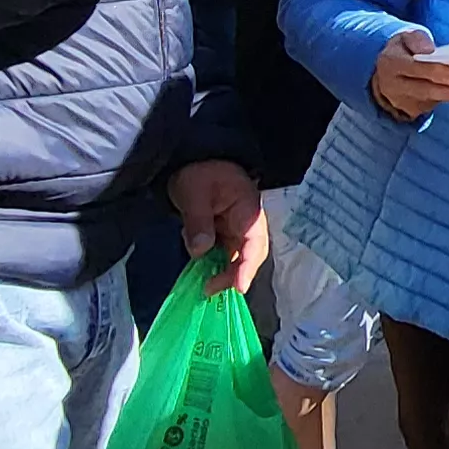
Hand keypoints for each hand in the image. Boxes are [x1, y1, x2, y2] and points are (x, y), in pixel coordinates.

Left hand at [167, 160, 265, 292]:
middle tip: (209, 289)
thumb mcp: (193, 191)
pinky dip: (213, 264)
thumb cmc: (199, 171)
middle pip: (248, 256)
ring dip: (222, 273)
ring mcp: (235, 229)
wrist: (193, 159)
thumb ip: (198, 220)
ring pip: (235, 258)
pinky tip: (199, 270)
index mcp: (247, 210)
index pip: (254, 243)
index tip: (240, 286)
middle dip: (233, 275)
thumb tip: (200, 250)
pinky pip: (223, 254)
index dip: (248, 266)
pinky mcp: (224, 233)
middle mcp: (246, 224)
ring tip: (203, 285)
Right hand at [370, 29, 448, 121]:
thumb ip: (417, 39)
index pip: (415, 68)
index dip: (435, 72)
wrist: (388, 70)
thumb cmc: (403, 51)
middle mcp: (392, 84)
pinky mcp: (409, 109)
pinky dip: (446, 99)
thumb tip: (429, 49)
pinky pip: (430, 105)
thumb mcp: (406, 37)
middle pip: (423, 90)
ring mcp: (400, 100)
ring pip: (429, 100)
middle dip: (447, 91)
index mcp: (390, 63)